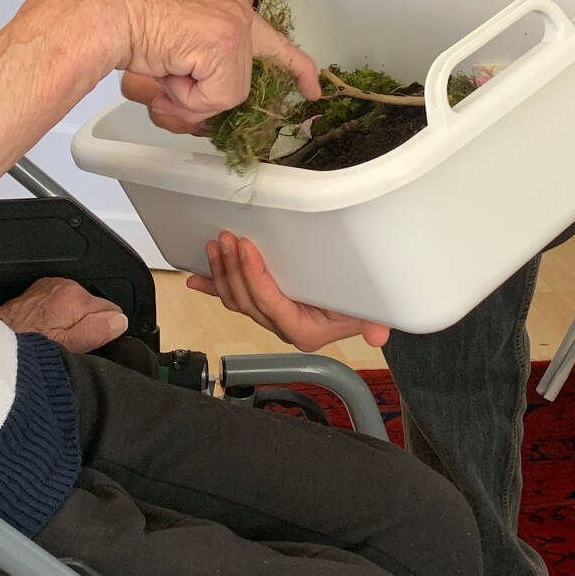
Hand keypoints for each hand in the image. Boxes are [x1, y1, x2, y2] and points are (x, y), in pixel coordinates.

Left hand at [0, 277, 127, 352]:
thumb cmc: (26, 347)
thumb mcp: (68, 347)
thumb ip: (96, 331)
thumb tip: (119, 322)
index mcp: (76, 298)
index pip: (113, 311)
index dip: (104, 331)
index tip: (90, 343)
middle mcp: (64, 286)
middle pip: (95, 308)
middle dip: (87, 325)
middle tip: (69, 343)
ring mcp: (51, 286)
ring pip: (78, 306)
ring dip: (72, 321)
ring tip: (55, 337)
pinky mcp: (40, 290)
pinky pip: (62, 302)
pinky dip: (58, 316)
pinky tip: (46, 329)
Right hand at [104, 0, 318, 130]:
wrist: (109, 6)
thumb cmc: (127, 23)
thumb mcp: (173, 56)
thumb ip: (197, 82)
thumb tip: (203, 120)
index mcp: (225, 13)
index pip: (272, 44)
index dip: (296, 69)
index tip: (313, 90)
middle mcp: (237, 17)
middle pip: (237, 89)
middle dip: (198, 100)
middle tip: (168, 77)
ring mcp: (235, 29)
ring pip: (227, 97)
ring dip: (187, 96)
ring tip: (164, 66)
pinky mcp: (226, 43)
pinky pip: (216, 98)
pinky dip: (186, 96)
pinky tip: (168, 66)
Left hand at [189, 231, 389, 351]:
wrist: (360, 308)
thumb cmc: (362, 305)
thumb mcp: (370, 311)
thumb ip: (374, 323)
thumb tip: (378, 336)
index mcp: (303, 331)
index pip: (270, 304)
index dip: (254, 277)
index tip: (247, 250)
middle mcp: (282, 325)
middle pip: (247, 301)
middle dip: (233, 268)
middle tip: (228, 239)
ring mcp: (270, 316)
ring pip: (236, 298)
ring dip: (221, 271)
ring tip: (216, 245)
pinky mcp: (263, 305)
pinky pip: (234, 297)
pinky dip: (214, 286)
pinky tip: (196, 279)